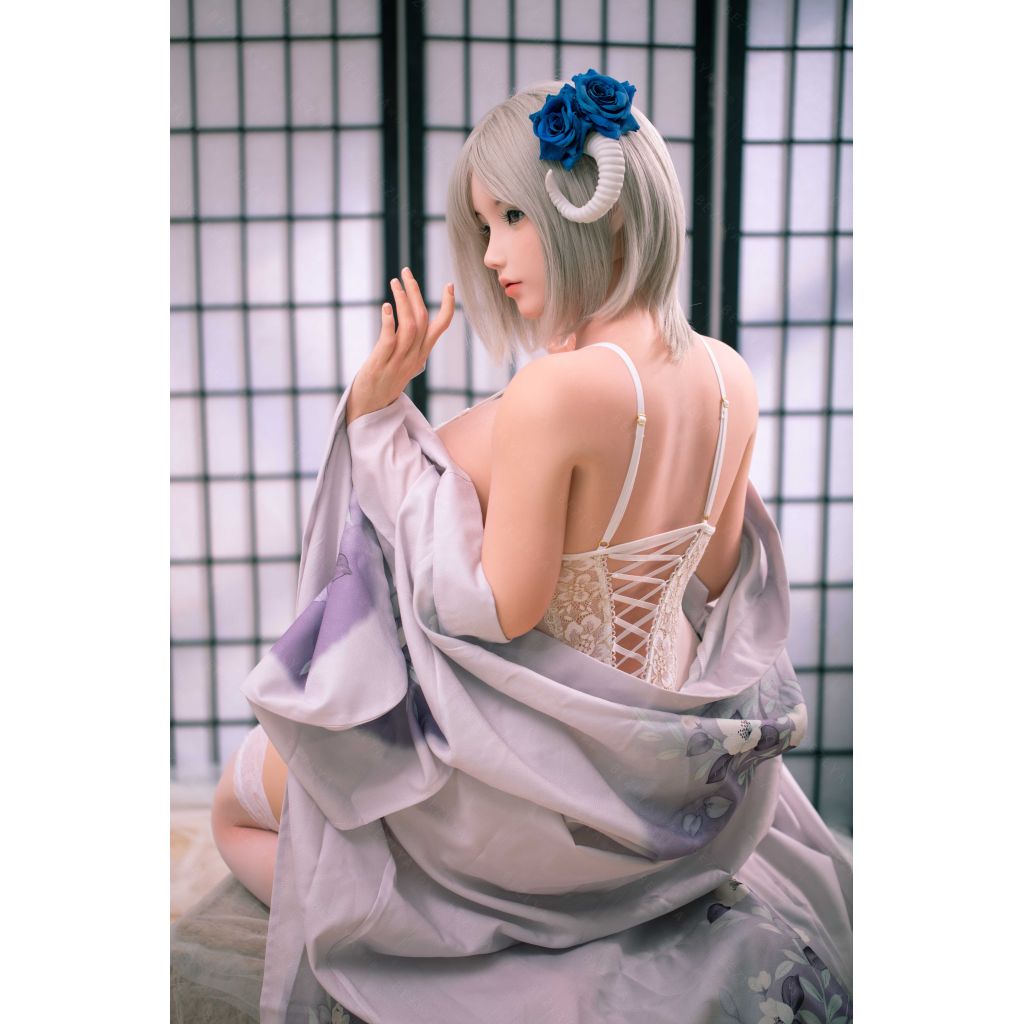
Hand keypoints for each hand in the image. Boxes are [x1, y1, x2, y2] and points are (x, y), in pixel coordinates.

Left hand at [346, 267, 455, 423]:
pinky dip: (390, 321)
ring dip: (403, 301)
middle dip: (415, 292)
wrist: (370, 408)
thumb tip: (413, 328)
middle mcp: (415, 356)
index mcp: (422, 354)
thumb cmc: (384, 383)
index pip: (441, 327)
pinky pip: (390, 339)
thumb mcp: (404, 364)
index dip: (447, 306)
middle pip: (422, 319)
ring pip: (409, 326)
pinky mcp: (382, 363)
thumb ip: (411, 346)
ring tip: (394, 283)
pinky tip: (386, 306)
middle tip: (405, 272)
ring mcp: (399, 360)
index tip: (449, 285)